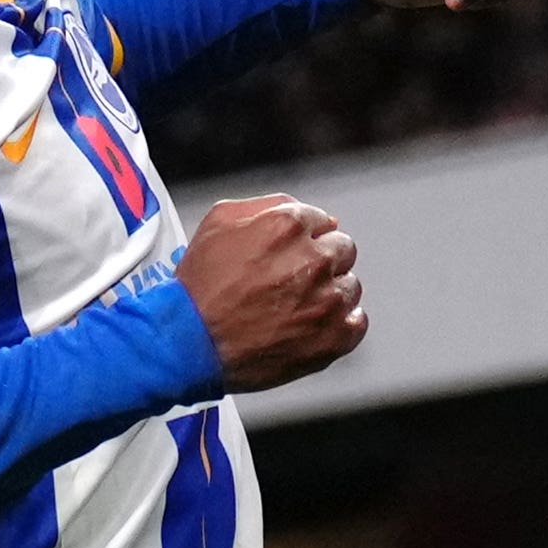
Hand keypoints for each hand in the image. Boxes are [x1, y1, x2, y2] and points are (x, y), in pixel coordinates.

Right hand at [176, 194, 366, 389]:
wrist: (190, 343)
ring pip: (350, 287)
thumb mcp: (218, 221)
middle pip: (342, 250)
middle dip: (321, 263)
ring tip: (295, 310)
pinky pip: (357, 323)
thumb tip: (307, 211)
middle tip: (290, 284)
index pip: (322, 222)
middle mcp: (314, 258)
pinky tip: (314, 327)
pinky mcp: (333, 337)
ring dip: (329, 295)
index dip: (304, 240)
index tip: (288, 258)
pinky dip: (341, 325)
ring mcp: (327, 300)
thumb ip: (267, 205)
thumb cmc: (200, 285)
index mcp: (289, 224)